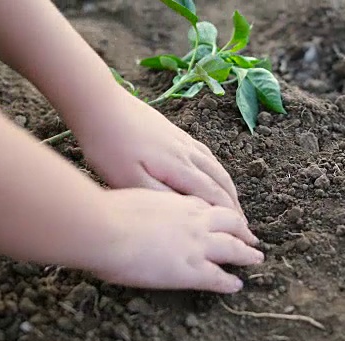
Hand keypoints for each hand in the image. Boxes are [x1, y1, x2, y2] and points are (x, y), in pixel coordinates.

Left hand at [73, 86, 245, 217]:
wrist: (100, 104)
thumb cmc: (109, 146)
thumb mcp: (128, 180)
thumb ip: (159, 197)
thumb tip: (186, 212)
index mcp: (179, 168)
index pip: (213, 195)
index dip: (229, 215)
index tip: (242, 231)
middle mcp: (187, 153)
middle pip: (220, 180)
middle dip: (234, 203)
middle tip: (244, 222)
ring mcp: (182, 140)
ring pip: (215, 165)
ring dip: (228, 185)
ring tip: (234, 200)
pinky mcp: (174, 131)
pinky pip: (205, 152)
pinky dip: (216, 167)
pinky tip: (213, 170)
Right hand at [88, 188, 262, 292]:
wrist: (107, 228)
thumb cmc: (109, 213)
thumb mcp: (133, 198)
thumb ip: (144, 203)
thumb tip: (134, 208)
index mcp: (178, 203)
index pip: (206, 207)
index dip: (217, 213)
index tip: (223, 218)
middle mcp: (194, 220)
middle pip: (228, 222)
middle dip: (241, 229)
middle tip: (250, 235)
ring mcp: (197, 244)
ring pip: (232, 248)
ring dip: (246, 254)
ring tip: (256, 258)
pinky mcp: (192, 269)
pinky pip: (218, 277)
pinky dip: (229, 282)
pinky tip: (236, 285)